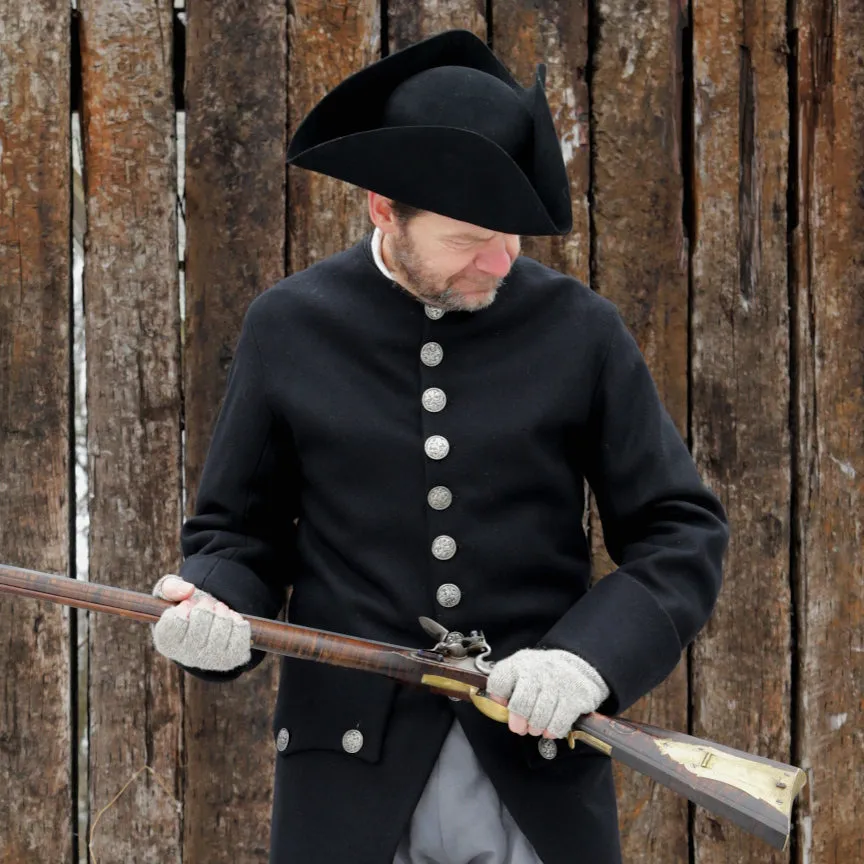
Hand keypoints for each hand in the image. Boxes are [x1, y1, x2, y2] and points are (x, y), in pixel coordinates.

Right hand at [151, 574, 250, 670]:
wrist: (207, 630)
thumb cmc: (186, 610)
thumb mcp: (169, 594)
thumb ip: (171, 587)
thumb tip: (189, 590)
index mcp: (166, 643)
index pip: (175, 620)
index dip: (184, 606)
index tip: (187, 606)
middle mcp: (187, 657)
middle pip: (202, 616)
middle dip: (206, 604)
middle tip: (205, 606)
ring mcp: (212, 660)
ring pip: (223, 622)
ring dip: (222, 610)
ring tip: (217, 612)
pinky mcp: (233, 658)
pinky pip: (241, 629)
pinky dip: (237, 618)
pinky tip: (229, 621)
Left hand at [486, 648, 609, 738]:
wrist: (574, 666)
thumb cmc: (540, 674)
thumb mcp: (519, 671)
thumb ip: (504, 687)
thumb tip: (501, 709)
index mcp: (519, 663)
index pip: (500, 682)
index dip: (498, 698)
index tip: (504, 704)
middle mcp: (539, 670)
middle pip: (521, 704)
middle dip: (518, 722)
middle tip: (520, 727)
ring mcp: (559, 682)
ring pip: (540, 716)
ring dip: (536, 727)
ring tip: (536, 727)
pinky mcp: (577, 696)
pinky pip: (559, 723)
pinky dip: (553, 731)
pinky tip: (551, 728)